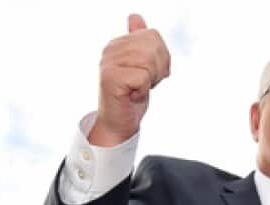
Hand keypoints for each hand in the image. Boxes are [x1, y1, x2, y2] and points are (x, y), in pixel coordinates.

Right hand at [90, 14, 170, 145]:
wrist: (119, 123)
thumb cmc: (131, 96)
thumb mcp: (141, 65)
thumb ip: (139, 42)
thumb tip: (135, 16)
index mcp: (118, 43)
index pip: (153, 35)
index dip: (160, 58)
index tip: (148, 74)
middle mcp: (110, 50)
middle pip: (152, 46)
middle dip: (157, 69)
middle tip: (145, 83)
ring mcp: (108, 63)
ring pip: (148, 61)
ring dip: (150, 80)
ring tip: (137, 89)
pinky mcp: (111, 78)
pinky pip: (143, 77)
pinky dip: (143, 90)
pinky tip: (132, 95)